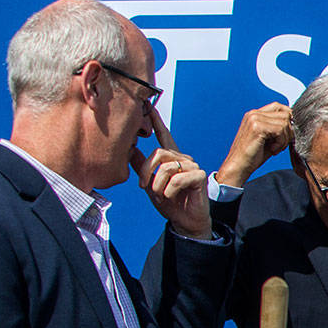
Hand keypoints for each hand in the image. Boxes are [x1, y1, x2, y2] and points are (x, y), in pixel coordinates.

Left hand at [132, 107, 211, 238]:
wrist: (185, 222)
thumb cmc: (170, 203)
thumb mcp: (150, 184)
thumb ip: (142, 166)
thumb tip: (129, 149)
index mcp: (172, 159)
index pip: (164, 136)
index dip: (156, 121)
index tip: (148, 106)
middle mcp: (183, 159)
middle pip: (159, 153)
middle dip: (146, 171)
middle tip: (144, 186)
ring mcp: (192, 167)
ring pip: (166, 167)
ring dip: (157, 184)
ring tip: (161, 194)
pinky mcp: (199, 177)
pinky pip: (177, 178)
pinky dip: (169, 190)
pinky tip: (172, 196)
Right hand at [217, 102, 294, 188]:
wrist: (239, 166)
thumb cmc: (254, 155)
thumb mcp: (269, 138)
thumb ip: (279, 128)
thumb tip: (296, 123)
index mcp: (255, 114)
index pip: (279, 107)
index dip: (288, 119)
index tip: (287, 134)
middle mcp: (254, 113)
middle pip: (285, 114)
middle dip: (288, 131)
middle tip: (281, 145)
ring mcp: (255, 118)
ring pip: (285, 123)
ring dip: (285, 139)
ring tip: (275, 148)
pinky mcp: (257, 127)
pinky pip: (280, 130)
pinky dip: (281, 143)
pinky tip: (273, 150)